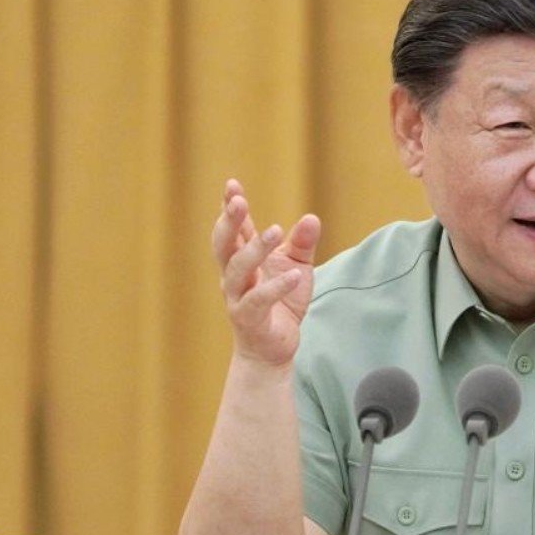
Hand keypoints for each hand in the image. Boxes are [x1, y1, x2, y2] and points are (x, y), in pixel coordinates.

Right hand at [212, 179, 321, 366]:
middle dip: (229, 222)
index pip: (234, 229)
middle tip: (238, 202)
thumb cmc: (282, 304)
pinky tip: (294, 275)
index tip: (231, 185)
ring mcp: (237, 297)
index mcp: (242, 260)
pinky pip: (259, 300)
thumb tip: (311, 218)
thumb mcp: (297, 268)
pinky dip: (276, 286)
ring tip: (275, 230)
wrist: (274, 348)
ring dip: (255, 249)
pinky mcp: (249, 318)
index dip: (229, 207)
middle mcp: (234, 276)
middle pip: (224, 244)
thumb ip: (302, 244)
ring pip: (237, 270)